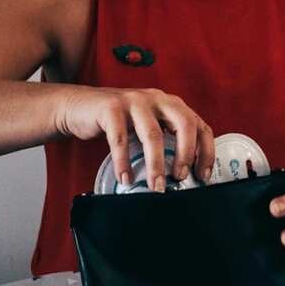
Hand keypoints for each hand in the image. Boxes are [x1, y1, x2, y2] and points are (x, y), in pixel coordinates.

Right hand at [56, 87, 213, 190]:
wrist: (79, 107)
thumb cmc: (118, 123)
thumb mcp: (147, 127)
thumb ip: (165, 141)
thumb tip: (183, 178)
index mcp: (171, 104)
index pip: (199, 125)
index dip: (205, 151)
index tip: (202, 175)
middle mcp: (157, 99)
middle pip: (183, 124)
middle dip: (186, 154)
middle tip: (180, 177)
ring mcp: (134, 101)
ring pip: (153, 134)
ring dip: (156, 164)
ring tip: (156, 186)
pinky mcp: (110, 107)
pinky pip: (120, 138)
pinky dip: (124, 161)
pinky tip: (125, 178)